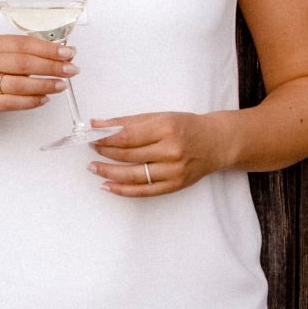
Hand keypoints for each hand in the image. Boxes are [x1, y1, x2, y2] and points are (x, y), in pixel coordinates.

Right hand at [0, 34, 75, 127]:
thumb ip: (22, 55)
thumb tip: (58, 55)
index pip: (23, 43)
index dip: (49, 49)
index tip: (68, 52)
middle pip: (24, 62)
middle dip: (52, 66)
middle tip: (71, 69)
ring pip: (19, 83)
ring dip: (45, 84)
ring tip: (62, 85)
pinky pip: (12, 102)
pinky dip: (32, 101)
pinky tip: (45, 99)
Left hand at [86, 112, 232, 196]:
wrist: (216, 143)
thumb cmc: (188, 127)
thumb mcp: (161, 117)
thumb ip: (129, 122)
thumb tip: (99, 124)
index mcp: (167, 128)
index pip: (127, 136)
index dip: (105, 137)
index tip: (92, 135)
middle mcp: (171, 151)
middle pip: (128, 154)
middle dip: (105, 151)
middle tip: (91, 148)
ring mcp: (173, 171)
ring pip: (133, 175)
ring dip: (108, 172)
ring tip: (94, 167)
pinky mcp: (174, 185)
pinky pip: (143, 191)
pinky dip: (123, 190)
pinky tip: (108, 185)